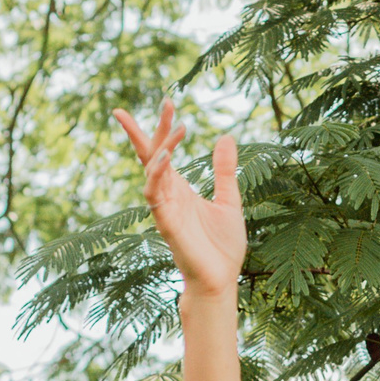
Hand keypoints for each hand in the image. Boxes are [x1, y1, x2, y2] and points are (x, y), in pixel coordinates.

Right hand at [115, 103, 243, 295]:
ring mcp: (164, 208)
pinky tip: (166, 157)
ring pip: (152, 171)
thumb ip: (223, 171)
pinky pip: (154, 194)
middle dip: (150, 128)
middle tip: (163, 101)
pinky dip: (157, 175)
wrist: (221, 279)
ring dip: (160, 148)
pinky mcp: (166, 223)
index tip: (168, 101)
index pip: (164, 150)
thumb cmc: (222, 246)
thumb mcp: (228, 200)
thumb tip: (226, 136)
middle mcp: (168, 194)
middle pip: (151, 154)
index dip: (164, 126)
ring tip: (176, 126)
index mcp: (180, 188)